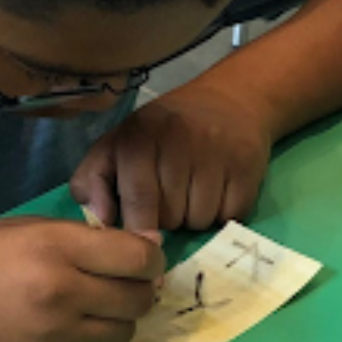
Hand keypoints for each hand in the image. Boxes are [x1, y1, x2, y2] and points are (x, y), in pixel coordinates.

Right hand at [0, 217, 164, 341]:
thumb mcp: (18, 231)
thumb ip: (78, 238)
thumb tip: (141, 248)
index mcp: (55, 248)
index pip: (139, 257)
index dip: (148, 258)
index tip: (139, 260)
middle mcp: (63, 293)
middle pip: (139, 298)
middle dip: (137, 290)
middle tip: (116, 286)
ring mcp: (56, 338)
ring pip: (122, 332)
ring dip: (114, 321)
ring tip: (86, 310)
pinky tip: (53, 333)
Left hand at [70, 83, 273, 231]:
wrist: (230, 101)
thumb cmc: (162, 131)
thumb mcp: (118, 143)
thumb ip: (94, 179)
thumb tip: (100, 220)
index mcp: (141, 134)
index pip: (138, 198)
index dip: (138, 228)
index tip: (142, 241)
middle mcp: (180, 139)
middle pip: (171, 216)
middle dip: (167, 219)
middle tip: (170, 199)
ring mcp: (217, 152)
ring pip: (200, 220)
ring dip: (195, 218)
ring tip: (194, 193)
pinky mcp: (248, 166)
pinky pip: (230, 216)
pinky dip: (223, 214)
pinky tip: (218, 191)